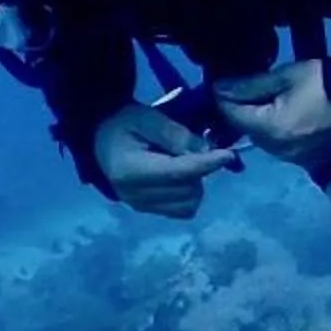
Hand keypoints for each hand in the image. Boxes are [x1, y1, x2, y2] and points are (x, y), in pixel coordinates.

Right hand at [93, 105, 238, 219]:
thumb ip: (176, 134)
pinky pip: (182, 211)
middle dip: (199, 171)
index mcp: (130, 170)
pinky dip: (188, 195)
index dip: (206, 164)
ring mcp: (140, 207)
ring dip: (195, 184)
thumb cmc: (125, 123)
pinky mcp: (148, 212)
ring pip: (188, 204)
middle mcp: (134, 195)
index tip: (228, 155)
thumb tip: (206, 151)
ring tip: (183, 163)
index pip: (178, 172)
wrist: (102, 139)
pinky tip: (180, 178)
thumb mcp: (147, 118)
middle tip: (192, 150)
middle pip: (186, 191)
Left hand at [212, 61, 330, 165]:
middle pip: (249, 131)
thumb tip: (219, 89)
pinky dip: (286, 138)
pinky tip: (291, 123)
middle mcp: (282, 153)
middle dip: (244, 110)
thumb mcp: (288, 75)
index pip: (232, 116)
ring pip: (268, 142)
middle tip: (248, 85)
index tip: (226, 80)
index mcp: (272, 131)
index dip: (224, 96)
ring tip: (273, 99)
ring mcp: (301, 162)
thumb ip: (250, 85)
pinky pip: (292, 153)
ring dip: (264, 123)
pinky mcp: (318, 164)